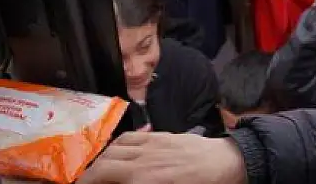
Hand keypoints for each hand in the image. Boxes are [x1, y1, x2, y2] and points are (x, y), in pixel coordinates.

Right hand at [77, 132, 246, 183]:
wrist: (227, 164)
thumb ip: (138, 182)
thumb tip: (127, 179)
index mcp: (144, 179)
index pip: (103, 179)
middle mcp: (143, 161)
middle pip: (103, 166)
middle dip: (88, 177)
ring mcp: (152, 145)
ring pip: (114, 150)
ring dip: (100, 161)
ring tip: (96, 172)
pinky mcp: (161, 136)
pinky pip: (130, 138)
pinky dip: (116, 146)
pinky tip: (115, 153)